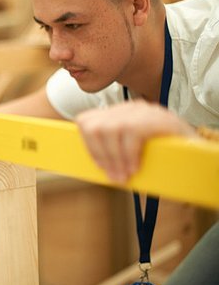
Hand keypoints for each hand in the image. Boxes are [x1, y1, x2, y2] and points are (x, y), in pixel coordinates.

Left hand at [75, 101, 195, 182]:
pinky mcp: (157, 117)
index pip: (85, 121)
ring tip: (124, 176)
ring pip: (110, 129)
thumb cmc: (162, 155)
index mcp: (118, 115)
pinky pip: (132, 133)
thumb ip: (113, 153)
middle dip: (100, 155)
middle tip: (114, 176)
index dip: (88, 146)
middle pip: (93, 126)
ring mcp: (143, 110)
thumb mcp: (131, 152)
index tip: (100, 166)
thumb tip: (93, 166)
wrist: (198, 152)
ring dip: (115, 158)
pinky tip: (136, 168)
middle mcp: (128, 108)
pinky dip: (130, 154)